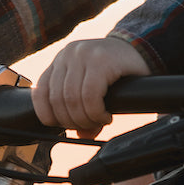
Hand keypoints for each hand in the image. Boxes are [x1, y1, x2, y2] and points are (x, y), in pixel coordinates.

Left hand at [33, 37, 149, 135]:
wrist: (143, 49)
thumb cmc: (117, 71)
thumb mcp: (93, 87)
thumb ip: (81, 109)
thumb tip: (81, 135)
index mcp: (60, 60)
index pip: (40, 93)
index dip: (49, 116)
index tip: (66, 126)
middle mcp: (68, 54)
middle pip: (58, 100)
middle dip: (72, 121)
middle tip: (89, 127)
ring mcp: (83, 54)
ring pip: (72, 99)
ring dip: (86, 119)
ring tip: (99, 121)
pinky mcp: (101, 60)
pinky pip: (90, 96)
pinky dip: (96, 113)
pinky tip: (106, 116)